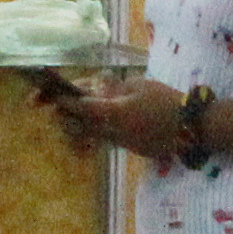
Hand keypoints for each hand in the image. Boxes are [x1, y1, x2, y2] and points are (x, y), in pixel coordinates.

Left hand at [46, 74, 183, 160]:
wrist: (190, 129)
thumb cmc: (166, 101)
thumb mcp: (138, 85)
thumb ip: (113, 89)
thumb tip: (95, 91)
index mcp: (112, 112)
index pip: (77, 106)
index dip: (58, 99)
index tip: (43, 95)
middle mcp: (109, 131)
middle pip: (74, 125)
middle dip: (58, 114)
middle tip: (41, 102)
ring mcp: (117, 142)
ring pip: (85, 134)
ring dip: (72, 123)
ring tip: (62, 111)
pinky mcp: (126, 148)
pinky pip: (101, 138)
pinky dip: (89, 129)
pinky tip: (89, 120)